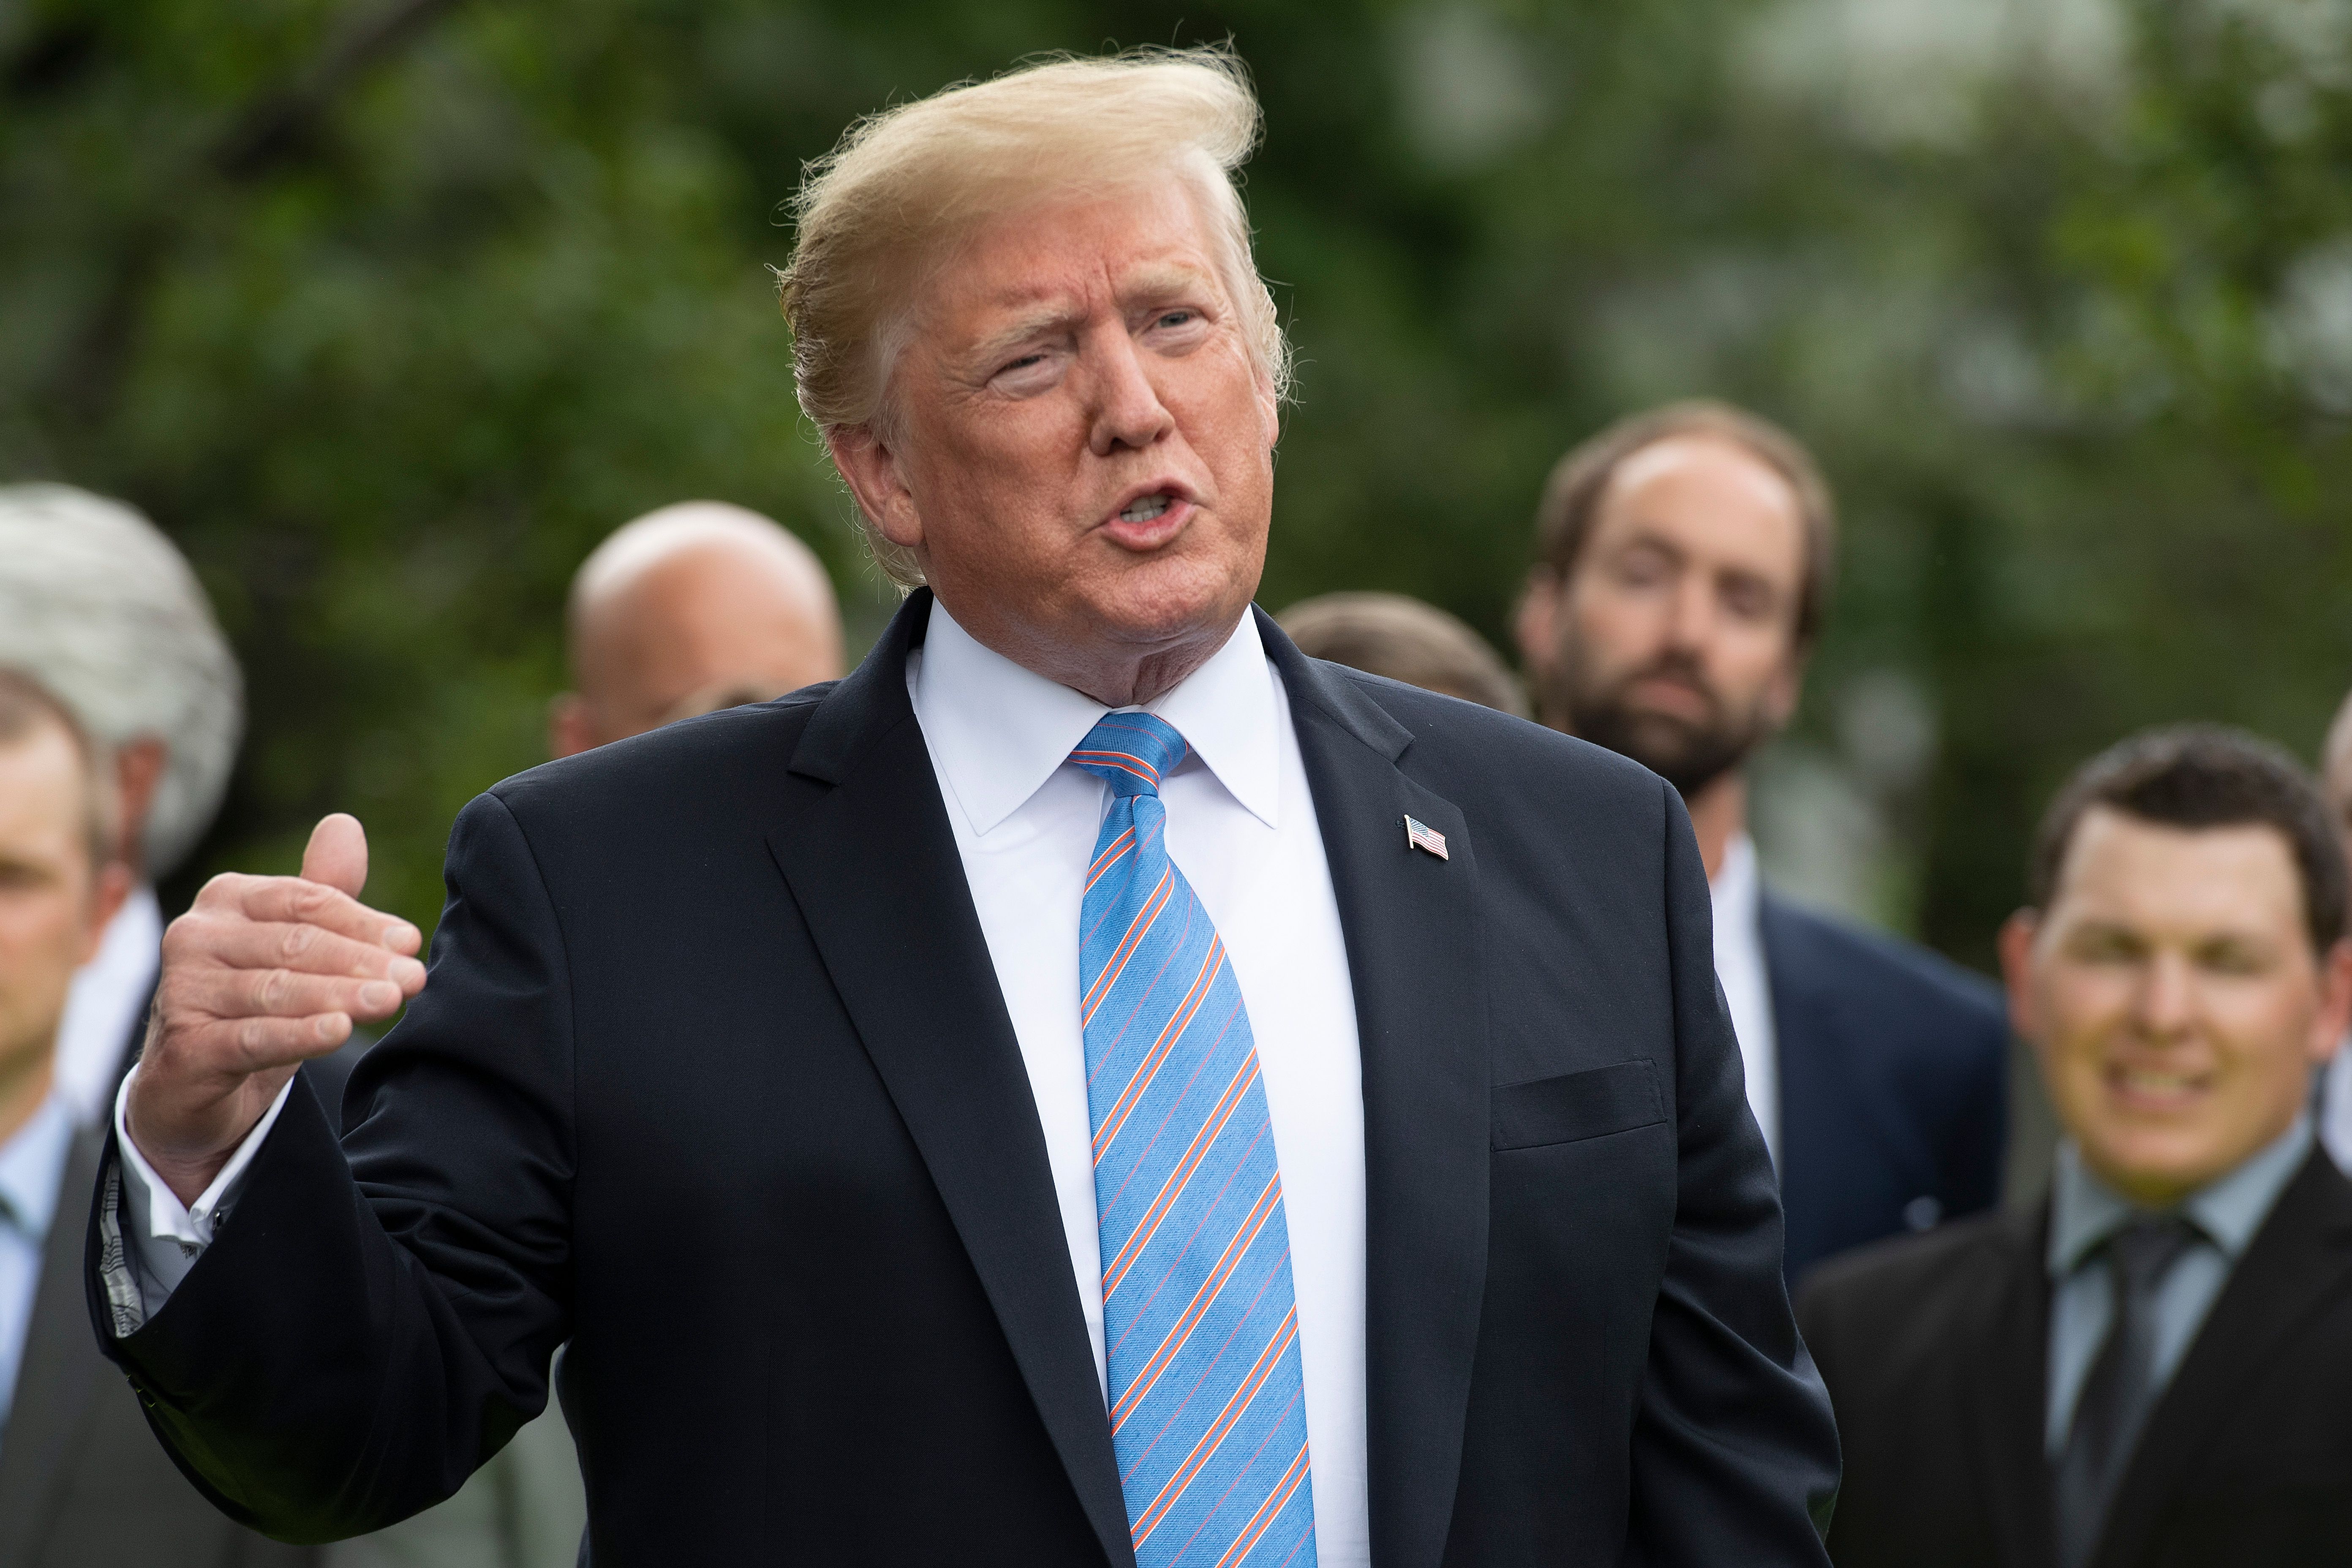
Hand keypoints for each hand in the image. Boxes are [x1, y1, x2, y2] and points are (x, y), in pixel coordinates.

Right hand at [127, 814, 425, 1206]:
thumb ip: (320, 891)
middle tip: (414, 978)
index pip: (306, 903)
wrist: (193, 1082)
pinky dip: (298, 1034)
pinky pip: (252, 1037)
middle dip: (361, 961)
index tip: (411, 942)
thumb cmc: (253, 1001)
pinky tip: (339, 1032)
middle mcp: (195, 936)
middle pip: (295, 944)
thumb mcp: (289, 944)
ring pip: (277, 990)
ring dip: (340, 995)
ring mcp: (183, 990)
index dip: (363, 923)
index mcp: (227, 899)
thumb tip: (345, 824)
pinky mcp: (185, 1046)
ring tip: (390, 1000)